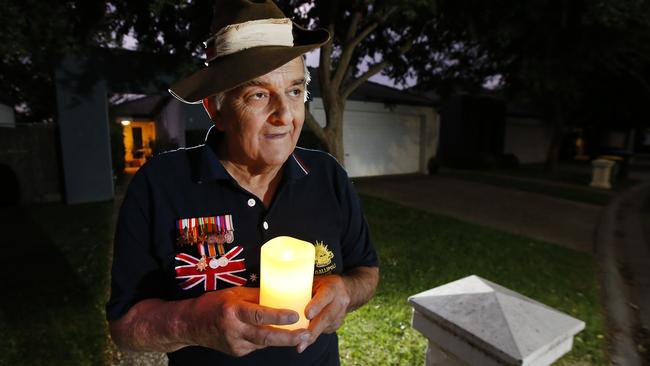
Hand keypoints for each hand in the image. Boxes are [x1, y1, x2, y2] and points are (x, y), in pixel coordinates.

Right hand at [186, 287, 310, 356]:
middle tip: (306, 333)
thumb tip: (280, 293)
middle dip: (289, 337)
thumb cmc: (214, 304)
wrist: (191, 324)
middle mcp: (234, 329)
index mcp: (233, 310)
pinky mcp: (237, 352)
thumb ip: (257, 296)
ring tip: (300, 333)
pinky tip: (273, 333)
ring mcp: (235, 343)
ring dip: (282, 339)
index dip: (278, 316)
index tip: (295, 315)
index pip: (259, 315)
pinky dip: (266, 339)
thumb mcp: (234, 293)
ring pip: (264, 342)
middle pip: (266, 336)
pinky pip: (257, 345)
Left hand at [298, 275, 350, 352]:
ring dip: (311, 338)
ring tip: (299, 346)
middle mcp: (338, 302)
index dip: (316, 305)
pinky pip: (323, 332)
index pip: (325, 296)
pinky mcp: (336, 325)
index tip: (307, 314)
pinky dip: (312, 337)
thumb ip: (303, 286)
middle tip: (301, 340)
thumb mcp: (316, 280)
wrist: (344, 291)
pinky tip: (303, 342)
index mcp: (332, 288)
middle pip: (325, 318)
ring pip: (324, 328)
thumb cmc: (323, 284)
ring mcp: (339, 316)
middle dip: (312, 330)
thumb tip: (278, 289)